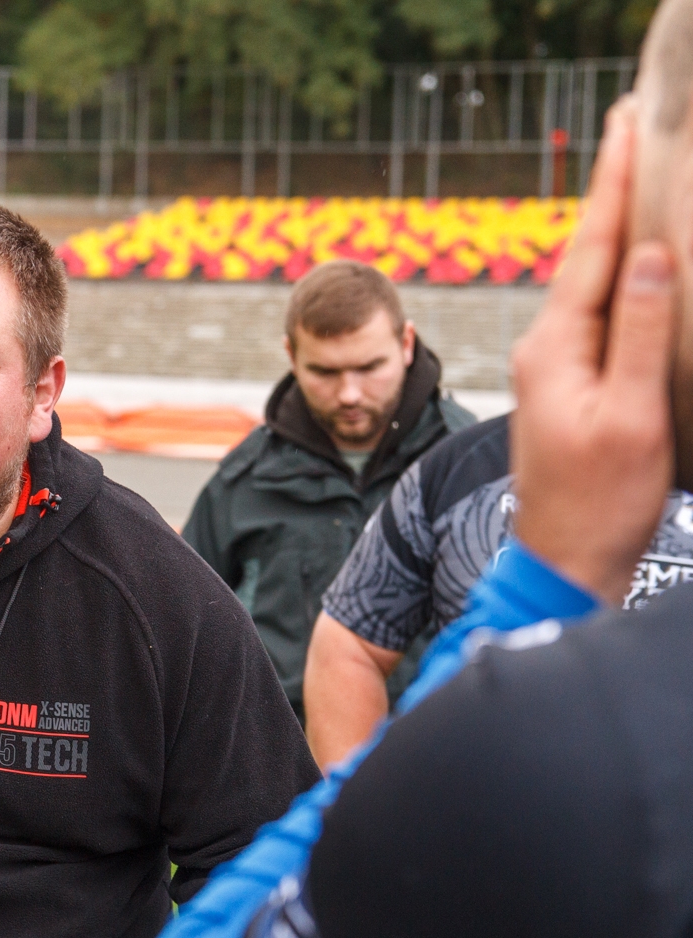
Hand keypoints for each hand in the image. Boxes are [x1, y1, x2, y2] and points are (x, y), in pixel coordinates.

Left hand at [511, 98, 677, 603]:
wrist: (563, 558)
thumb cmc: (601, 499)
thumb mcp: (632, 415)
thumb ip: (640, 333)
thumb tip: (649, 254)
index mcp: (556, 345)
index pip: (592, 246)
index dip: (615, 182)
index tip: (629, 122)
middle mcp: (545, 345)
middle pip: (586, 252)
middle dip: (613, 188)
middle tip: (631, 122)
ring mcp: (554, 363)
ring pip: (590, 278)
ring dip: (614, 225)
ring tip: (635, 169)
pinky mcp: (568, 382)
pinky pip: (597, 309)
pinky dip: (617, 272)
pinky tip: (634, 257)